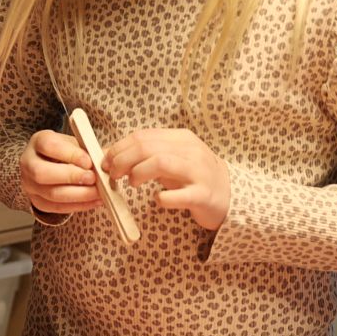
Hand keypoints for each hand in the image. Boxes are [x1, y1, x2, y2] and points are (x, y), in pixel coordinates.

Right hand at [20, 129, 99, 215]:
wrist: (48, 164)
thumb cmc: (64, 152)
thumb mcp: (74, 143)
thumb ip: (89, 149)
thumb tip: (107, 158)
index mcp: (38, 142)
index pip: (49, 146)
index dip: (69, 154)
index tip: (88, 161)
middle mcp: (28, 163)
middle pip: (42, 173)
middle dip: (71, 177)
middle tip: (92, 178)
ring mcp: (30, 185)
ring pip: (51, 194)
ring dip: (78, 194)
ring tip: (98, 192)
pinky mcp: (37, 201)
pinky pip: (57, 207)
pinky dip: (78, 205)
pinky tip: (93, 201)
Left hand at [100, 128, 231, 230]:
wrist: (230, 195)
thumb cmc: (192, 176)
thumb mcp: (170, 159)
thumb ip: (144, 154)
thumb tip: (108, 154)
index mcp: (180, 138)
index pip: (141, 136)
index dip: (118, 149)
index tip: (105, 162)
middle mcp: (191, 151)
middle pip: (146, 147)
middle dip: (122, 161)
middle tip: (113, 175)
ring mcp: (199, 172)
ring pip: (160, 162)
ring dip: (138, 173)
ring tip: (132, 184)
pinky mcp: (203, 195)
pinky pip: (176, 196)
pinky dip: (161, 198)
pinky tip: (157, 199)